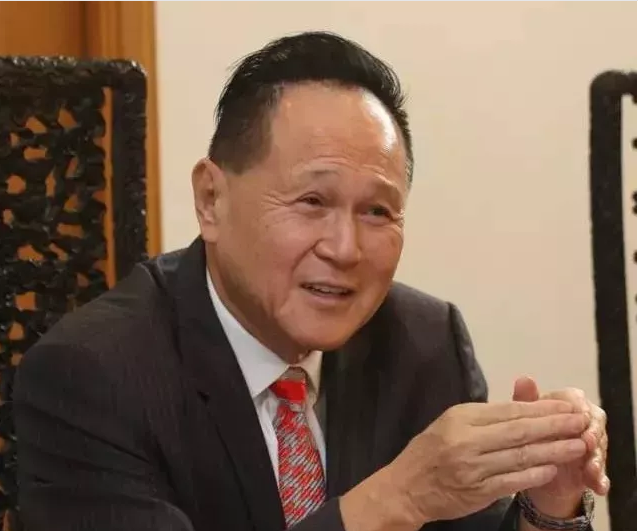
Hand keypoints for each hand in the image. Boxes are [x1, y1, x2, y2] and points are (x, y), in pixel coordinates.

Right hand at [386, 400, 588, 523]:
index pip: (507, 411)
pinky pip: (513, 481)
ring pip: (521, 457)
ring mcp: (473, 468)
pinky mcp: (478, 492)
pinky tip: (553, 469)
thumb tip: (520, 409)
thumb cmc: (428, 452)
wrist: (405, 487)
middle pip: (519, 431)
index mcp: (460, 418)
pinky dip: (535, 475)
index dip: (540, 408)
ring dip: (553, 451)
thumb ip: (481, 418)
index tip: (565, 405)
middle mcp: (467, 440)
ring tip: (577, 445)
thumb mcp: (449, 424)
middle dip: (554, 425)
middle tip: (580, 421)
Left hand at [513, 377, 608, 516]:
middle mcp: (584, 421)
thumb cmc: (530, 434)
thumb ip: (526, 400)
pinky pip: (601, 475)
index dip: (578, 409)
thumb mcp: (524, 419)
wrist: (534, 469)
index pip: (577, 401)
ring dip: (596, 459)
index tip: (578, 418)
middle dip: (592, 434)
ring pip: (599, 449)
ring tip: (590, 469)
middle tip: (588, 443)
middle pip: (594, 424)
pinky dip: (600, 480)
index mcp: (568, 404)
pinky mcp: (593, 469)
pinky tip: (598, 486)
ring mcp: (592, 446)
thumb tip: (524, 378)